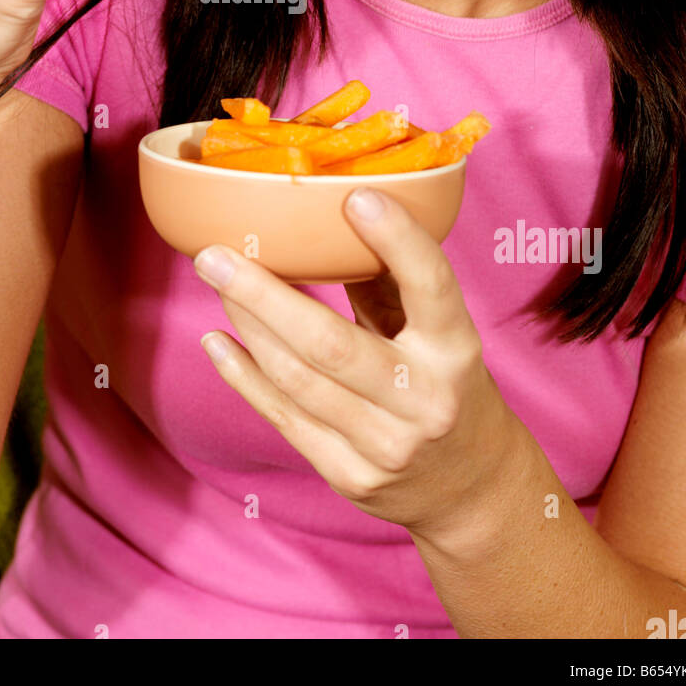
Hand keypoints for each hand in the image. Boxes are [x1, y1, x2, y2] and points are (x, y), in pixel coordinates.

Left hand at [193, 187, 514, 542]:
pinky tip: (217, 341)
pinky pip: (285, 418)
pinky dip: (243, 376)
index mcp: (456, 350)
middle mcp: (423, 399)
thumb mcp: (442, 333)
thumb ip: (394, 281)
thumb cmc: (446, 385)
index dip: (397, 239)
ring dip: (247, 325)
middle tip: (215, 253)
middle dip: (263, 295)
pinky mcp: (351, 476)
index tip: (356, 196)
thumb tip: (328, 218)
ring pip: (297, 379)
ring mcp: (385, 446)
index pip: (431, 286)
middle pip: (330, 344)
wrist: (471, 489)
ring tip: (216, 281)